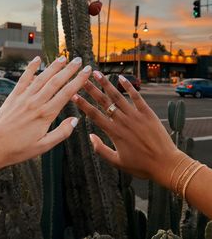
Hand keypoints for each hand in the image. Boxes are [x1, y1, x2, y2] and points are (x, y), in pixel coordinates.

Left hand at [0, 56, 91, 171]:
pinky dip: (31, 68)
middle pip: (56, 82)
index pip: (66, 93)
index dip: (78, 81)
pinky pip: (24, 79)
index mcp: (45, 115)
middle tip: (79, 61)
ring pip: (42, 77)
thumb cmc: (18, 149)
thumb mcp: (44, 146)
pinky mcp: (14, 96)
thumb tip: (75, 120)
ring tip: (64, 58)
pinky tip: (37, 59)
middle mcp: (36, 102)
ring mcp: (24, 97)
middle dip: (69, 70)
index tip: (87, 72)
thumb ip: (61, 133)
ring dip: (54, 66)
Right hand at [72, 71, 183, 185]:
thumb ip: (101, 149)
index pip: (94, 115)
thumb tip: (90, 136)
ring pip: (118, 96)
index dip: (83, 105)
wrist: (165, 164)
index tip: (74, 96)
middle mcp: (123, 121)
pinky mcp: (147, 113)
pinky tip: (121, 78)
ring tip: (97, 74)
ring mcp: (136, 115)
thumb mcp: (117, 162)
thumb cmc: (141, 165)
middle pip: (104, 102)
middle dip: (92, 89)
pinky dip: (129, 86)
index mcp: (114, 133)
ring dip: (106, 84)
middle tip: (83, 79)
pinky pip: (136, 96)